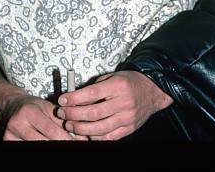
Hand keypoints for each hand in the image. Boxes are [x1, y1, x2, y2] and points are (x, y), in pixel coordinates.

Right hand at [0, 94, 87, 140]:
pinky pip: (28, 148)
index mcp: (29, 112)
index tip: (78, 141)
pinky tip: (45, 142)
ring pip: (36, 147)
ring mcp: (10, 135)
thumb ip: (63, 121)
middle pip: (43, 142)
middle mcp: (18, 124)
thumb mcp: (48, 108)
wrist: (10, 107)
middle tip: (71, 143)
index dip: (66, 139)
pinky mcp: (8, 142)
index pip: (51, 131)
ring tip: (59, 141)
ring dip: (51, 146)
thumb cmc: (31, 106)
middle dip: (60, 143)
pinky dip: (39, 146)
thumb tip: (80, 137)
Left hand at [56, 71, 173, 139]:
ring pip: (99, 128)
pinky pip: (109, 137)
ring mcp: (127, 118)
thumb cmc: (130, 82)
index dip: (74, 98)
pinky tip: (86, 133)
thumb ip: (95, 86)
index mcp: (118, 86)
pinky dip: (95, 137)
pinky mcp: (128, 129)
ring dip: (80, 128)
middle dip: (73, 114)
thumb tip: (75, 97)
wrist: (151, 91)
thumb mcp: (112, 76)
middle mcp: (123, 103)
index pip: (91, 94)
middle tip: (62, 113)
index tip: (63, 100)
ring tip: (70, 124)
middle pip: (93, 113)